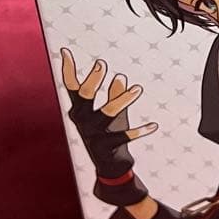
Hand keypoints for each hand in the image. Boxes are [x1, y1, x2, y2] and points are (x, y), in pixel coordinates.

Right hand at [61, 49, 156, 204]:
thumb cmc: (109, 134)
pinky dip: (140, 130)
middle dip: (93, 80)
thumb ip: (115, 95)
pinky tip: (154, 126)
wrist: (110, 167)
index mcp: (80, 110)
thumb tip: (120, 77)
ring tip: (138, 88)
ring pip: (108, 112)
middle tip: (102, 64)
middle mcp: (82, 121)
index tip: (65, 51)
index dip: (68, 69)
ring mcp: (92, 134)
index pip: (71, 87)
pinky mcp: (105, 147)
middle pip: (85, 96)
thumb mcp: (113, 113)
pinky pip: (125, 136)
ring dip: (123, 99)